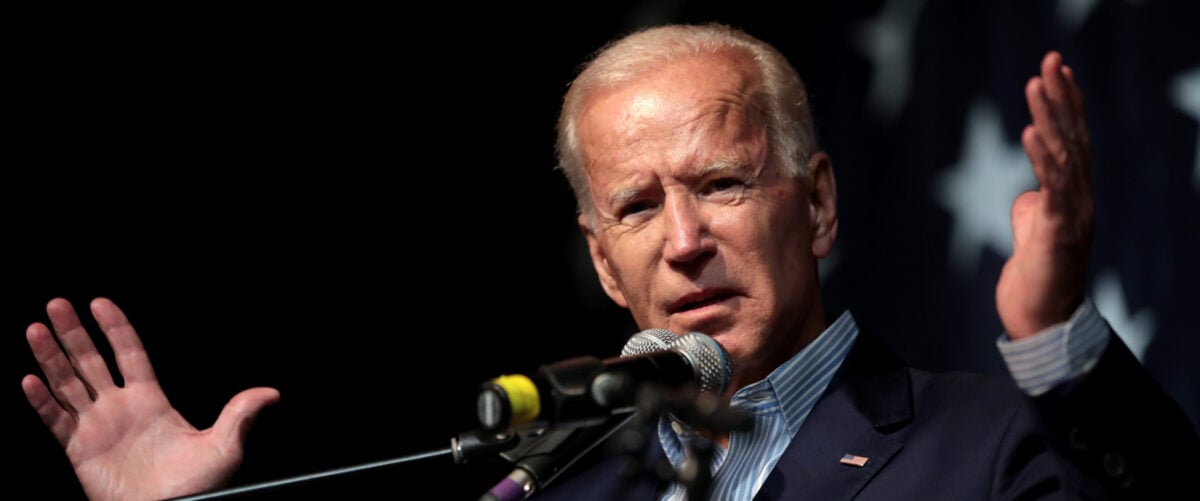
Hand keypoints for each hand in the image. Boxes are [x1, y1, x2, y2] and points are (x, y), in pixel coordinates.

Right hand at [21, 298, 279, 500]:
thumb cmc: (196, 486)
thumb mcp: (224, 447)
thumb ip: (240, 414)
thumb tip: (271, 393)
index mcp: (151, 401)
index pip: (130, 354)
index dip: (116, 328)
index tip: (99, 302)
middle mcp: (120, 408)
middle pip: (92, 361)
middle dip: (74, 333)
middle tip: (57, 304)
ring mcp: (96, 427)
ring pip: (68, 384)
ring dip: (50, 357)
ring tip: (35, 329)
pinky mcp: (78, 450)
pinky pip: (55, 420)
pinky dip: (41, 401)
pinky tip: (29, 380)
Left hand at [996, 51, 1093, 338]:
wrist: (1042, 320)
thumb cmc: (1037, 277)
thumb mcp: (1034, 232)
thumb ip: (1035, 207)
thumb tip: (1028, 195)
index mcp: (1073, 195)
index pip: (1073, 140)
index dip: (1067, 104)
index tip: (1057, 70)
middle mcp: (1081, 198)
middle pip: (1073, 137)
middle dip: (1060, 97)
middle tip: (1050, 60)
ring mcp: (1073, 213)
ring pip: (1064, 154)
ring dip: (1049, 116)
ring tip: (1036, 84)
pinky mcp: (1058, 230)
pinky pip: (1052, 186)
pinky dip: (1042, 157)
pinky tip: (1030, 132)